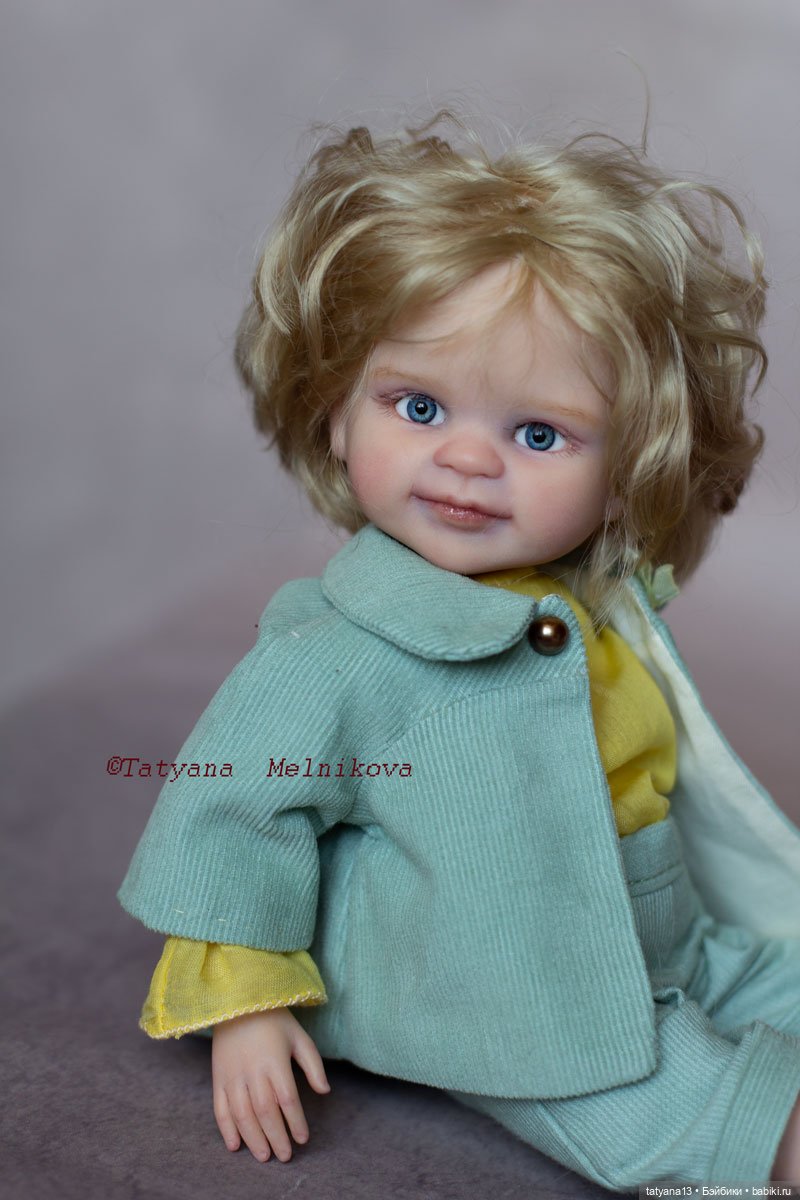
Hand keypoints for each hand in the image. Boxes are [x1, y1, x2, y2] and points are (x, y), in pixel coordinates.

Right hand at [211, 1007, 330, 1162]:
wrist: (237, 1003)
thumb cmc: (274, 1021)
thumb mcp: (299, 1037)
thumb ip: (313, 1065)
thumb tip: (324, 1091)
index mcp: (274, 1061)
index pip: (287, 1099)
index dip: (295, 1122)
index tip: (303, 1138)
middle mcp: (252, 1070)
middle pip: (265, 1112)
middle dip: (276, 1137)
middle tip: (285, 1156)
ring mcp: (232, 1076)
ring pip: (242, 1115)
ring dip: (253, 1138)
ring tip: (264, 1156)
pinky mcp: (218, 1078)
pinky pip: (220, 1109)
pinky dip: (226, 1129)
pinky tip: (235, 1145)